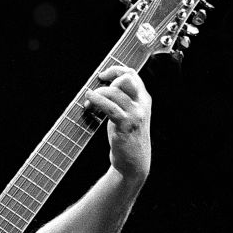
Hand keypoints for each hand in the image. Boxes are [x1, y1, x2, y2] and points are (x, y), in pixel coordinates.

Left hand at [83, 65, 151, 179]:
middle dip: (109, 80)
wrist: (133, 162)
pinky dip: (97, 101)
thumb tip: (104, 85)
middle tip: (97, 89)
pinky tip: (89, 102)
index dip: (116, 70)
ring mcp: (135, 115)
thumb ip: (123, 99)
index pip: (132, 74)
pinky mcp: (126, 125)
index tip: (103, 75)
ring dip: (97, 94)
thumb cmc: (127, 137)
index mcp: (144, 99)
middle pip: (126, 79)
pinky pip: (109, 107)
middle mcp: (142, 104)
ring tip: (88, 103)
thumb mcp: (129, 114)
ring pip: (114, 92)